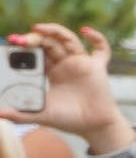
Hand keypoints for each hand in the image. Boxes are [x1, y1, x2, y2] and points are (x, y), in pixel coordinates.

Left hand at [10, 23, 130, 156]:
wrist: (93, 129)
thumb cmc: (69, 120)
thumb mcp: (42, 115)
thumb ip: (21, 114)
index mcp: (51, 70)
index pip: (37, 51)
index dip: (26, 44)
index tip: (13, 41)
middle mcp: (65, 63)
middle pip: (49, 42)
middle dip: (35, 38)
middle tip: (21, 40)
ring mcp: (81, 63)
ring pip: (68, 40)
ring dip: (55, 31)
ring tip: (39, 28)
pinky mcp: (97, 68)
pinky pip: (101, 50)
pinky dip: (96, 38)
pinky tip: (85, 30)